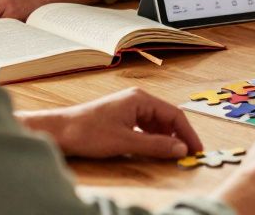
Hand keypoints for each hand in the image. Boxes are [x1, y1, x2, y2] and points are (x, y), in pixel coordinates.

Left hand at [20, 87, 201, 158]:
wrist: (58, 131)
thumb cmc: (87, 132)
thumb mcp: (125, 142)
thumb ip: (155, 146)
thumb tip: (180, 149)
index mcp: (141, 99)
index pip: (174, 115)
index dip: (188, 133)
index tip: (196, 149)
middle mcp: (137, 99)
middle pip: (167, 117)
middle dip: (178, 136)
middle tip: (187, 154)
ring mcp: (129, 107)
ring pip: (156, 122)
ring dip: (165, 137)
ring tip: (172, 154)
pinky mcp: (121, 116)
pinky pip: (145, 126)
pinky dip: (153, 137)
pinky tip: (153, 148)